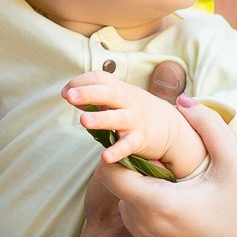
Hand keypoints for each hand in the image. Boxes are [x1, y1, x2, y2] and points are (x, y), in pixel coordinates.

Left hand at [62, 72, 206, 176]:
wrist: (170, 126)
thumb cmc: (135, 110)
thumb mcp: (118, 98)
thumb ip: (93, 95)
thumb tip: (66, 92)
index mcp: (120, 89)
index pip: (100, 78)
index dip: (81, 82)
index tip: (66, 91)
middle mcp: (128, 102)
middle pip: (108, 93)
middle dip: (89, 93)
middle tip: (70, 97)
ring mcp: (135, 120)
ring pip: (117, 118)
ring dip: (100, 119)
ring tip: (83, 121)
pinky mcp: (141, 140)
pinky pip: (128, 145)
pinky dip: (118, 151)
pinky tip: (105, 157)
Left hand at [100, 95, 236, 236]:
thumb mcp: (235, 162)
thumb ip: (207, 124)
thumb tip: (183, 100)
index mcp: (155, 203)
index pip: (108, 171)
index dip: (117, 149)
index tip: (140, 137)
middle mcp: (142, 226)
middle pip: (118, 185)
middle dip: (133, 164)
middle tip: (163, 152)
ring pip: (128, 202)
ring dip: (143, 185)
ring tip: (175, 174)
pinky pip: (140, 220)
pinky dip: (151, 204)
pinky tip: (182, 198)